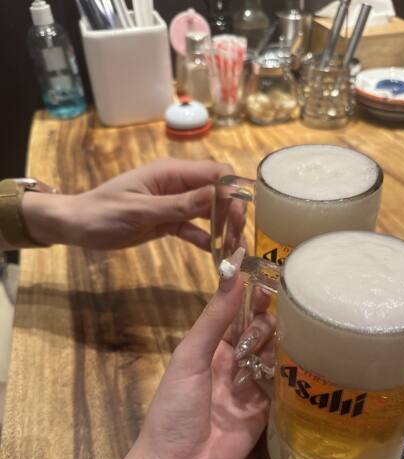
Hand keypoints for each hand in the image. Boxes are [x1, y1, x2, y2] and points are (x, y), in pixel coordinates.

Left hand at [22, 158, 232, 249]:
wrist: (77, 225)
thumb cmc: (103, 214)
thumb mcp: (141, 211)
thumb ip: (180, 205)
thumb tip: (218, 196)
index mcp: (171, 172)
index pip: (215, 173)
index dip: (233, 192)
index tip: (238, 217)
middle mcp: (178, 184)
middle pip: (218, 192)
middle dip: (232, 213)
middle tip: (237, 240)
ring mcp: (175, 202)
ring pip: (210, 211)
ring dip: (223, 228)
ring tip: (233, 250)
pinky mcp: (169, 220)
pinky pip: (194, 227)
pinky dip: (206, 239)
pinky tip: (216, 254)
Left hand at [134, 248, 275, 458]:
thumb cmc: (176, 409)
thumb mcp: (190, 358)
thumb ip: (214, 319)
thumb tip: (233, 272)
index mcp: (208, 350)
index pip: (233, 315)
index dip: (250, 296)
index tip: (270, 274)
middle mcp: (231, 365)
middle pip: (256, 334)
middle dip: (269, 320)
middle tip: (284, 310)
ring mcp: (249, 389)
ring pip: (272, 357)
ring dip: (280, 343)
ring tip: (294, 331)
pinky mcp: (265, 412)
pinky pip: (282, 387)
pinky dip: (292, 372)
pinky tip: (306, 356)